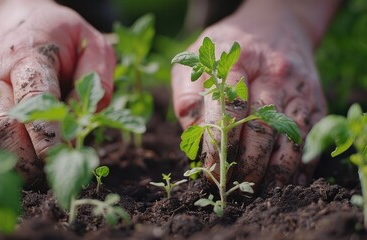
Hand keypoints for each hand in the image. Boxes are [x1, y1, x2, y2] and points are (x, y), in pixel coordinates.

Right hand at [0, 1, 114, 187]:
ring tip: (41, 176)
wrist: (23, 25)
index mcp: (29, 55)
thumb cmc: (65, 39)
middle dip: (30, 160)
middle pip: (3, 128)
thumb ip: (96, 80)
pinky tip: (23, 167)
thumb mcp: (94, 46)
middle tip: (56, 175)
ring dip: (13, 167)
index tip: (65, 159)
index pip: (34, 101)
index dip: (48, 136)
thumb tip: (82, 121)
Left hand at [172, 2, 329, 189]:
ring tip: (255, 191)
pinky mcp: (314, 100)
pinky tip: (284, 183)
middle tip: (230, 187)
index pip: (228, 108)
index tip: (207, 169)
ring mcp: (298, 88)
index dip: (217, 143)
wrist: (276, 25)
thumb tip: (190, 129)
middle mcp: (273, 73)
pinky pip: (310, 138)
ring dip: (273, 172)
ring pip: (290, 137)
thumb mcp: (199, 57)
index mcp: (238, 60)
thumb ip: (188, 91)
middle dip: (245, 164)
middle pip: (261, 127)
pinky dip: (299, 165)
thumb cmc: (228, 47)